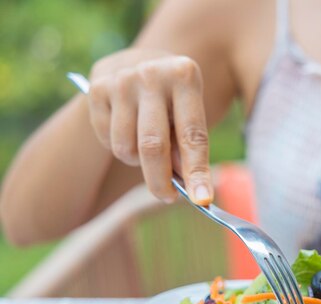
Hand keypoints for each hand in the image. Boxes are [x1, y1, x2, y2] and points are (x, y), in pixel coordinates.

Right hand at [87, 48, 212, 204]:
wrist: (137, 62)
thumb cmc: (173, 101)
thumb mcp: (187, 114)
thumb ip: (186, 146)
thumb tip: (189, 189)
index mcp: (185, 76)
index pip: (192, 135)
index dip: (197, 171)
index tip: (202, 201)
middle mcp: (152, 74)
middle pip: (153, 146)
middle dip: (160, 181)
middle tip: (168, 198)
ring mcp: (121, 80)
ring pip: (126, 147)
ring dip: (137, 161)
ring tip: (145, 147)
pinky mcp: (96, 88)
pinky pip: (107, 140)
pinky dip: (119, 147)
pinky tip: (126, 129)